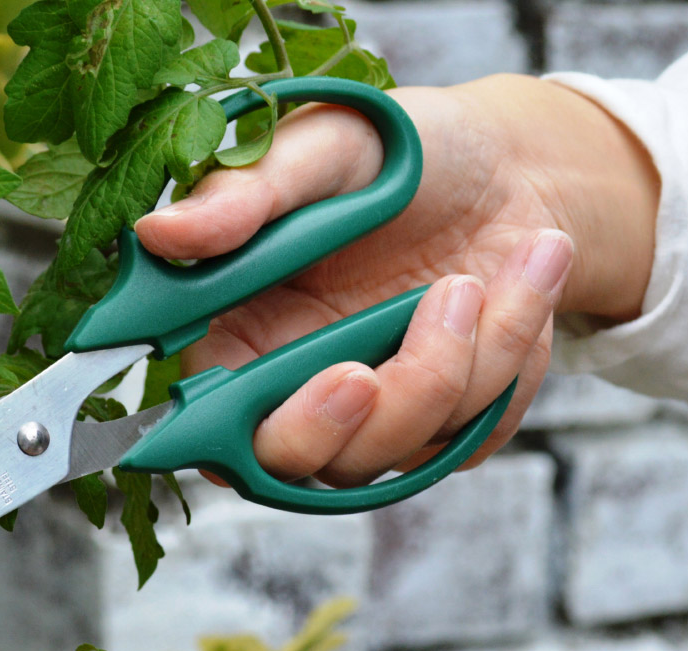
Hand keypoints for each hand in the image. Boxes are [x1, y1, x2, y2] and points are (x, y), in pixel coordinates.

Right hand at [135, 75, 659, 483]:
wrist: (509, 169)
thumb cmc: (400, 154)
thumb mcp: (324, 150)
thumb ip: (247, 197)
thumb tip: (161, 233)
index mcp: (235, 333)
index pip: (207, 422)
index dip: (241, 430)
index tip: (334, 379)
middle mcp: (293, 390)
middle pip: (299, 463)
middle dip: (363, 416)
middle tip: (390, 352)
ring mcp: (372, 419)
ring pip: (399, 445)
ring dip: (457, 355)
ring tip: (477, 270)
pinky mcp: (446, 427)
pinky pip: (475, 425)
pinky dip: (509, 343)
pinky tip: (525, 269)